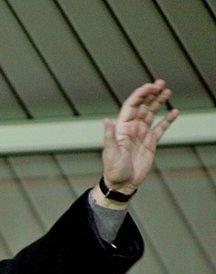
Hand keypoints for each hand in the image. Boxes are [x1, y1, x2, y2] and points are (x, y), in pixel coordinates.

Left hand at [101, 79, 178, 197]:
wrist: (121, 184)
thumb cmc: (113, 169)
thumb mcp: (110, 152)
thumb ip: (109, 136)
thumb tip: (106, 120)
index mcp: (121, 128)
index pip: (131, 106)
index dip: (140, 95)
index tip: (150, 86)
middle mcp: (132, 128)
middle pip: (143, 106)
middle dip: (151, 94)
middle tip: (161, 83)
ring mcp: (142, 134)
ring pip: (152, 114)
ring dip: (159, 102)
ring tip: (167, 91)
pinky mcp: (151, 142)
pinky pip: (161, 128)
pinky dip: (168, 120)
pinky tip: (174, 111)